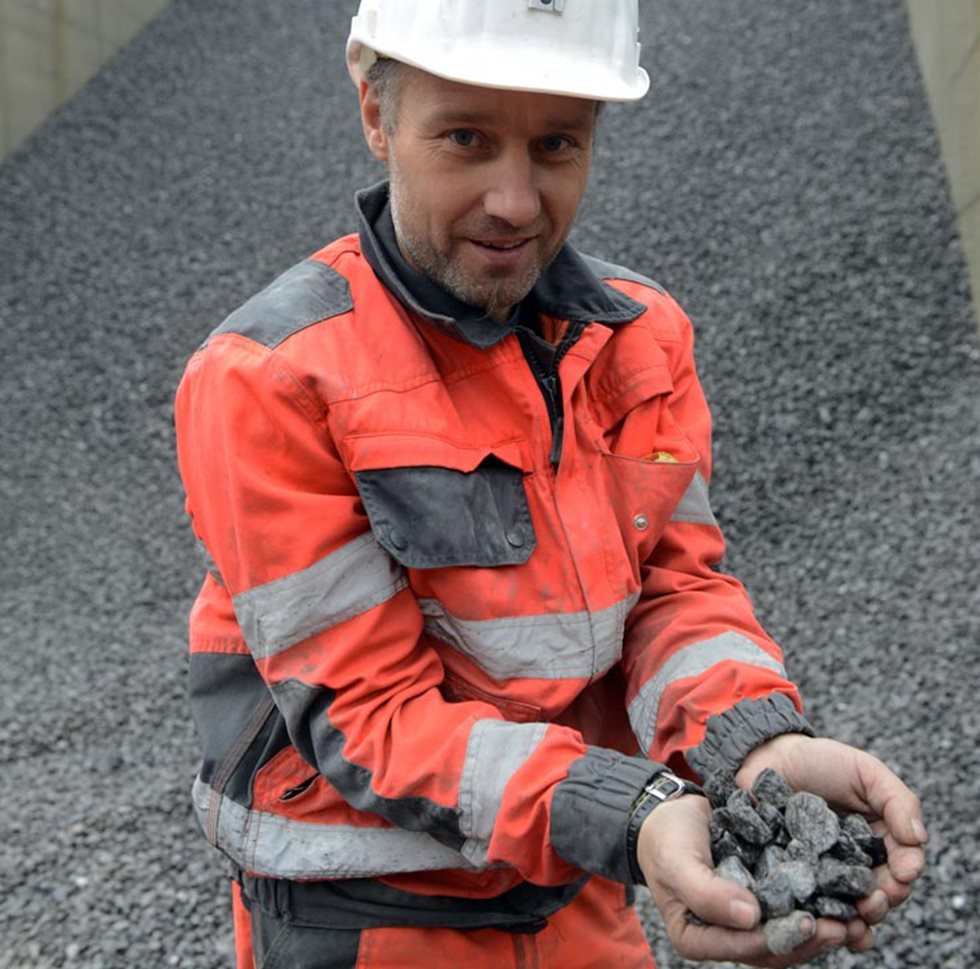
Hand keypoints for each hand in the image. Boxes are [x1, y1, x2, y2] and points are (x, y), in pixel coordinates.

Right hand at [639, 794, 853, 965]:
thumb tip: (751, 918)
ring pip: (788, 934)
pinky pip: (791, 907)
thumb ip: (706, 893)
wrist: (669, 812)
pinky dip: (817, 903)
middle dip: (810, 940)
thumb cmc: (666, 839)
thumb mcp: (677, 862)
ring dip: (821, 928)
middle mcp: (726, 936)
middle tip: (844, 926)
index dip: (778, 939)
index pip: (744, 949)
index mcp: (699, 938)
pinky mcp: (762, 897)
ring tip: (855, 916)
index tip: (808, 924)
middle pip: (773, 949)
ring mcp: (746, 919)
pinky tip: (843, 894)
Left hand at [736, 733, 927, 951]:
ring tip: (853, 921)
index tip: (903, 874)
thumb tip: (919, 839)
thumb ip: (897, 800)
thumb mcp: (866, 771)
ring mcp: (824, 875)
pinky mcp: (794, 879)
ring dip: (854, 921)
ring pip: (846, 908)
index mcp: (880, 843)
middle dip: (881, 903)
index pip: (901, 865)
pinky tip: (822, 923)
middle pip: (877, 894)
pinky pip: (808, 904)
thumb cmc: (823, 761)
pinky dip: (818, 918)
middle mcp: (856, 866)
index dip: (905, 873)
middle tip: (874, 902)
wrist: (770, 756)